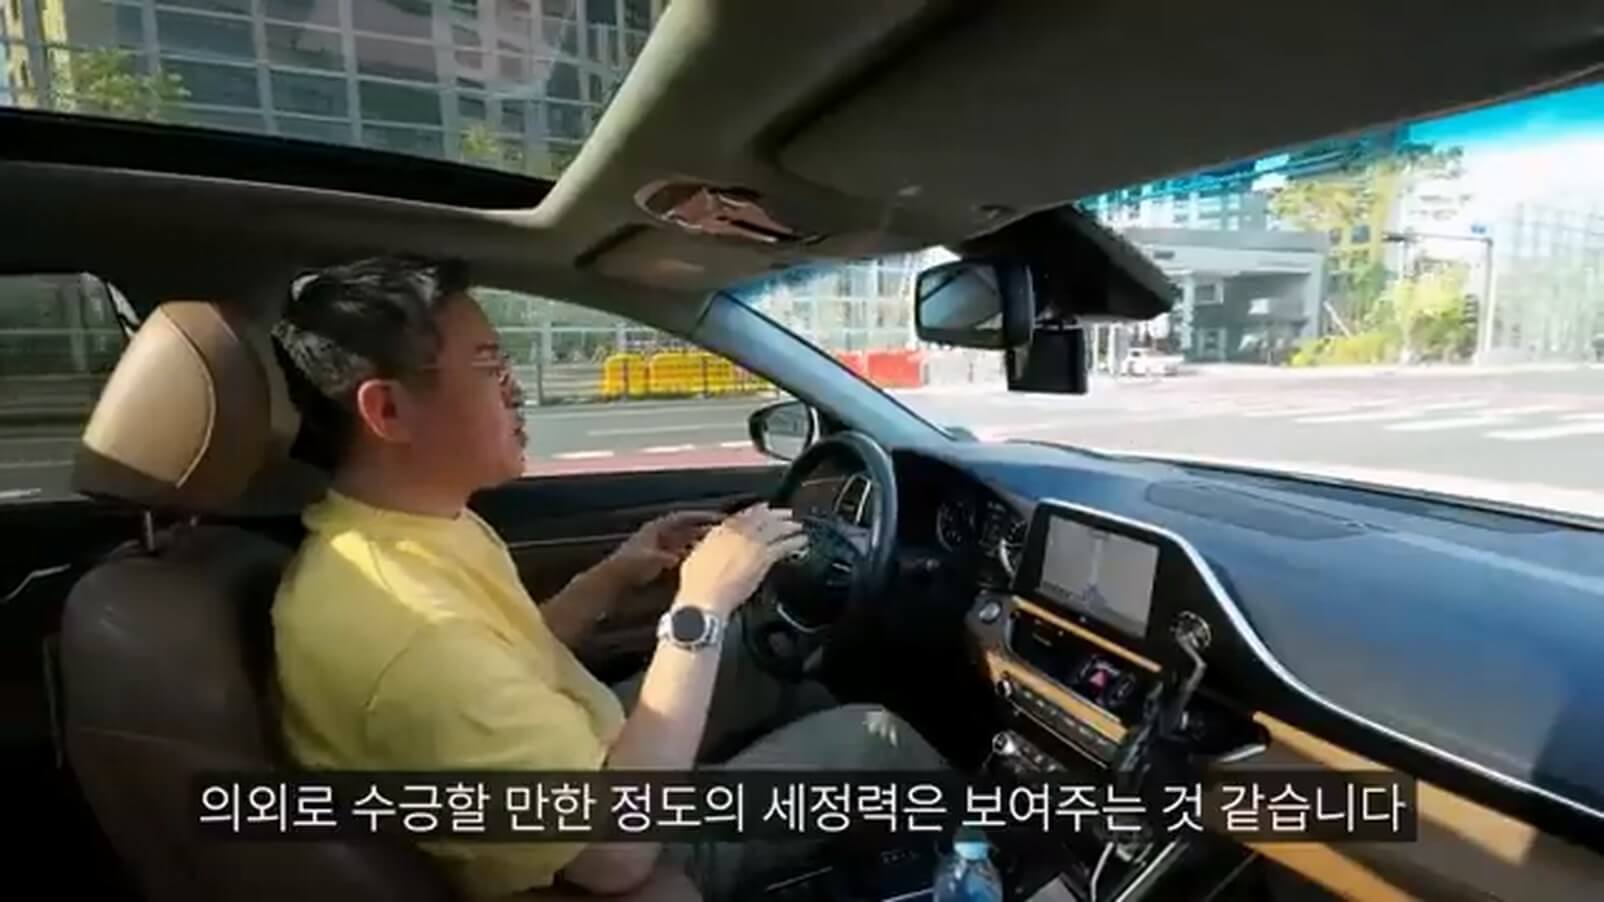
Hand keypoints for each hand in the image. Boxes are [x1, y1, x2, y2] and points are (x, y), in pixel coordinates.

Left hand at [601, 510, 724, 589]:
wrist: (612, 582)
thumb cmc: (632, 567)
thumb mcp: (656, 559)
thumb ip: (676, 555)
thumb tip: (693, 555)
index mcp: (656, 528)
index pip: (683, 517)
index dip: (701, 516)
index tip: (719, 518)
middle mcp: (657, 534)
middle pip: (684, 529)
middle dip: (702, 531)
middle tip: (723, 535)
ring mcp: (655, 547)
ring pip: (682, 542)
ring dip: (697, 544)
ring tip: (715, 549)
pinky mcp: (654, 561)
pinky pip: (677, 554)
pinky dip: (689, 557)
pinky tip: (699, 563)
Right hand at [676, 504, 806, 615]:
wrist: (704, 598)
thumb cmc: (696, 584)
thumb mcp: (698, 556)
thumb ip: (711, 545)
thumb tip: (716, 543)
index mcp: (720, 531)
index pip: (743, 514)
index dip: (756, 510)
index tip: (764, 507)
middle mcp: (738, 533)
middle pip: (762, 518)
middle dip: (776, 514)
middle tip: (786, 513)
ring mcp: (752, 544)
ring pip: (776, 529)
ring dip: (789, 526)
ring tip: (798, 526)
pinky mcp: (764, 558)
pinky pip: (784, 546)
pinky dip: (795, 543)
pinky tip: (802, 542)